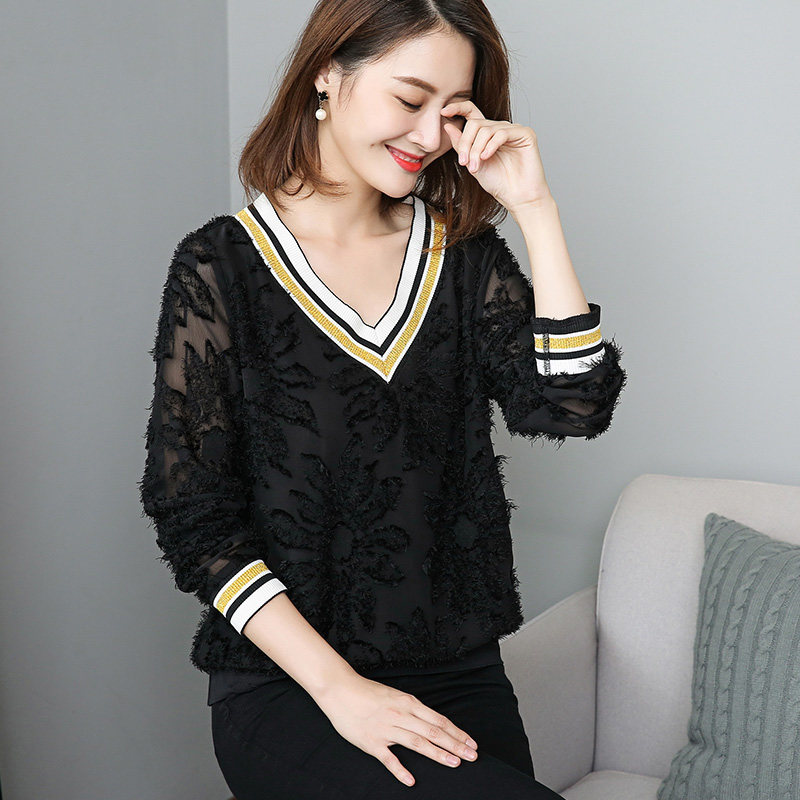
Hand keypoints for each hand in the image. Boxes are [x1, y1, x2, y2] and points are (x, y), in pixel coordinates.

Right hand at [313, 672, 478, 786]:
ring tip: (455, 763)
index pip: (439, 720)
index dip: (457, 732)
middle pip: (433, 732)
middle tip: (472, 756)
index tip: (471, 743)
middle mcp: (401, 716)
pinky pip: (389, 759)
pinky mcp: (371, 742)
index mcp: (408, 703)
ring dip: (438, 754)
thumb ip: (411, 710)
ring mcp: (387, 730)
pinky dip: (400, 771)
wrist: (340, 690)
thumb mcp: (395, 696)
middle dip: (455, 744)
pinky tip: (411, 781)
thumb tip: (430, 722)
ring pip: (417, 743)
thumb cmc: (368, 692)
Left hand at [441, 100, 551, 211]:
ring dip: (476, 149)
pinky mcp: (525, 134)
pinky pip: (501, 133)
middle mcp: (500, 129)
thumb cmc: (498, 183)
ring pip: (486, 130)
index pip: (472, 112)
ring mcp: (513, 130)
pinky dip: (490, 146)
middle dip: (465, 143)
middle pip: (475, 124)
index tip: (443, 112)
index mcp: (487, 134)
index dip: (458, 108)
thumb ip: (461, 145)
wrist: (517, 197)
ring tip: (475, 167)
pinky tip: (486, 158)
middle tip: (463, 162)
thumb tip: (448, 126)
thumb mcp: (472, 164)